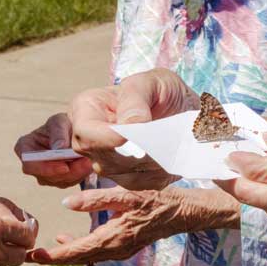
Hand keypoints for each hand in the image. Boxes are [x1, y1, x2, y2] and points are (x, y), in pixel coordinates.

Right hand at [15, 113, 93, 187]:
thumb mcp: (60, 121)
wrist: (75, 129)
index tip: (65, 166)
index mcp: (25, 146)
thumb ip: (58, 132)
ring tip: (90, 162)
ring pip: (58, 181)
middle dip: (66, 173)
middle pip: (44, 176)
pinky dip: (79, 175)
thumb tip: (58, 148)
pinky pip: (68, 182)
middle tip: (86, 164)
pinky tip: (89, 165)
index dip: (45, 168)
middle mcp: (31, 163)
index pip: (29, 162)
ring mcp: (43, 173)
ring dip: (76, 174)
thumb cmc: (63, 123)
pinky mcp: (57, 179)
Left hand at [27, 186, 235, 264]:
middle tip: (31, 255)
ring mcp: (121, 251)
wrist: (183, 212)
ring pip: (87, 257)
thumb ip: (96, 198)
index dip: (52, 256)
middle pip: (78, 259)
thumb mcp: (126, 194)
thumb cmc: (157, 200)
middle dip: (54, 258)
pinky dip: (81, 249)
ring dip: (67, 254)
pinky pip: (97, 253)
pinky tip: (72, 240)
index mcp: (112, 238)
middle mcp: (115, 250)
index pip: (76, 252)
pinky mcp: (125, 247)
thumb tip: (67, 204)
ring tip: (47, 248)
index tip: (32, 255)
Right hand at [67, 69, 198, 189]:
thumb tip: (131, 124)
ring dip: (147, 165)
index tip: (130, 137)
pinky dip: (155, 174)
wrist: (181, 107)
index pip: (84, 132)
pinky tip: (169, 158)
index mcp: (88, 108)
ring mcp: (105, 159)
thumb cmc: (161, 89)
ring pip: (118, 174)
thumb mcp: (152, 82)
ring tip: (170, 146)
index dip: (104, 140)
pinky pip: (136, 183)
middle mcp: (90, 137)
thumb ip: (136, 97)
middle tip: (161, 141)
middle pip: (99, 158)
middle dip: (131, 154)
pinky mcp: (125, 175)